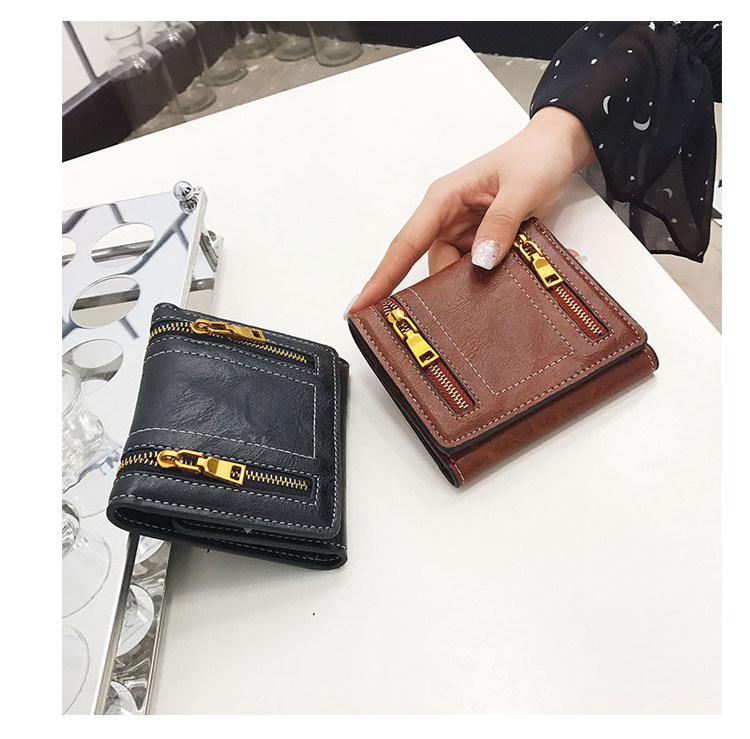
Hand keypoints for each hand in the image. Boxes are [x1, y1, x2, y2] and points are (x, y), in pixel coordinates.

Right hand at [346, 107, 594, 315]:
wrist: (557, 149)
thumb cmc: (535, 157)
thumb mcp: (522, 189)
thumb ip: (501, 224)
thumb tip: (481, 261)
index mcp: (443, 200)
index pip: (404, 244)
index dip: (381, 277)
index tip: (359, 305)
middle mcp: (446, 218)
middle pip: (431, 267)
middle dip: (443, 290)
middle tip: (462, 315)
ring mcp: (462, 232)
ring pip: (454, 273)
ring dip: (476, 285)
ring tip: (504, 287)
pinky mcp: (480, 241)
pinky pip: (475, 269)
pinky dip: (491, 278)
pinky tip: (513, 278)